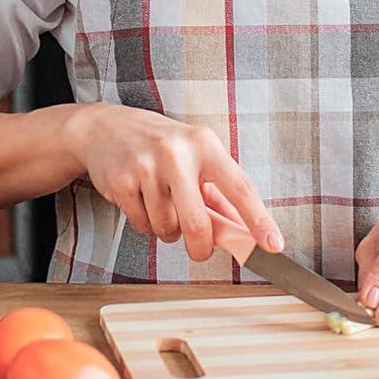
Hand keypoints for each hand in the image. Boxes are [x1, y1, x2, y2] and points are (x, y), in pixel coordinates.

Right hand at [66, 104, 282, 263]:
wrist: (105, 128)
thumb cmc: (159, 144)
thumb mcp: (195, 156)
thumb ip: (218, 194)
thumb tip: (242, 231)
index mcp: (205, 145)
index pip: (240, 188)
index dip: (259, 220)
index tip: (273, 244)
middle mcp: (177, 153)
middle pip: (197, 222)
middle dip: (200, 246)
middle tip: (199, 250)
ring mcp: (147, 167)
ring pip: (167, 227)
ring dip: (168, 229)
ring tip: (162, 204)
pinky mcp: (122, 182)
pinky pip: (142, 225)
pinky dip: (145, 223)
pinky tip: (141, 200)